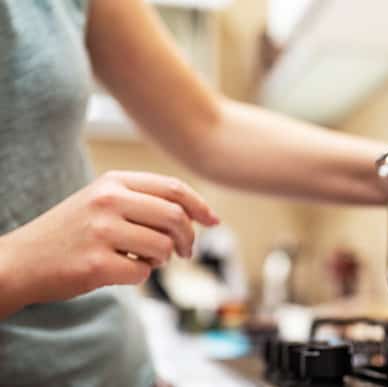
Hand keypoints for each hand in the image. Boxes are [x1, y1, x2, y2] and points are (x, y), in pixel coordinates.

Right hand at [0, 171, 218, 310]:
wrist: (21, 261)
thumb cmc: (72, 232)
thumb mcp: (103, 201)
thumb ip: (145, 201)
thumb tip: (198, 215)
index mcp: (113, 182)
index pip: (173, 188)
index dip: (199, 206)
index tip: (213, 221)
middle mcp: (108, 201)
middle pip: (175, 217)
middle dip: (188, 238)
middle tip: (185, 251)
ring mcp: (101, 232)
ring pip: (163, 247)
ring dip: (161, 259)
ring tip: (142, 259)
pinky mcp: (96, 264)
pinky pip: (143, 273)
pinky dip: (139, 275)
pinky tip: (119, 270)